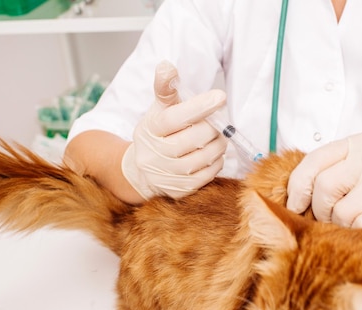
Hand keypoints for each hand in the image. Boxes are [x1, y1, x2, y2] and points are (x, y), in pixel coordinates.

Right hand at [121, 61, 227, 199]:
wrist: (141, 171)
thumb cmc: (157, 134)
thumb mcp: (157, 109)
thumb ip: (165, 89)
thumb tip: (167, 66)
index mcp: (150, 129)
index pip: (176, 117)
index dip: (199, 107)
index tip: (220, 96)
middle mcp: (155, 154)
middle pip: (194, 139)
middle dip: (213, 128)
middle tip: (220, 123)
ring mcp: (166, 174)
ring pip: (204, 158)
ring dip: (218, 145)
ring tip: (217, 138)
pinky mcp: (178, 190)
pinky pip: (207, 175)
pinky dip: (216, 163)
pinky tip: (212, 155)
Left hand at [286, 131, 361, 270]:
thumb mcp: (361, 175)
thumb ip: (330, 175)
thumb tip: (285, 198)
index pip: (315, 159)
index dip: (298, 185)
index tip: (296, 205)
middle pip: (324, 186)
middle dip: (321, 210)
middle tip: (333, 219)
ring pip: (340, 212)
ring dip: (342, 226)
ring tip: (361, 223)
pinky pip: (359, 228)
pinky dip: (360, 235)